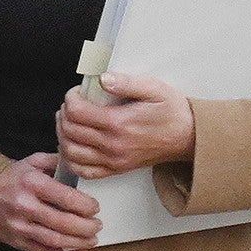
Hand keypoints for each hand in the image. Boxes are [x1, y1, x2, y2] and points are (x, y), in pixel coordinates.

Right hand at [0, 152, 100, 250]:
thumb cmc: (9, 179)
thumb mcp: (32, 162)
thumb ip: (58, 161)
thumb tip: (80, 165)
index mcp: (31, 183)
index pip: (66, 197)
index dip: (86, 205)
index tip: (94, 207)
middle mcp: (24, 206)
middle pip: (63, 222)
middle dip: (87, 226)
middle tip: (97, 224)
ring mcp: (20, 226)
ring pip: (56, 240)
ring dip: (79, 243)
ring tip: (92, 239)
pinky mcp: (17, 242)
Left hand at [55, 71, 195, 178]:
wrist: (188, 137)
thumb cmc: (172, 113)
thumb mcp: (155, 89)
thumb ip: (127, 82)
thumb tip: (102, 79)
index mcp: (120, 123)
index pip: (77, 112)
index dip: (70, 99)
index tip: (76, 93)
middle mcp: (113, 145)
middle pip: (70, 131)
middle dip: (64, 114)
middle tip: (71, 105)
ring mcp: (112, 160)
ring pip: (70, 151)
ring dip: (63, 135)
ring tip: (68, 122)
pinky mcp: (115, 169)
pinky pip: (82, 171)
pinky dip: (70, 159)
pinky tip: (73, 145)